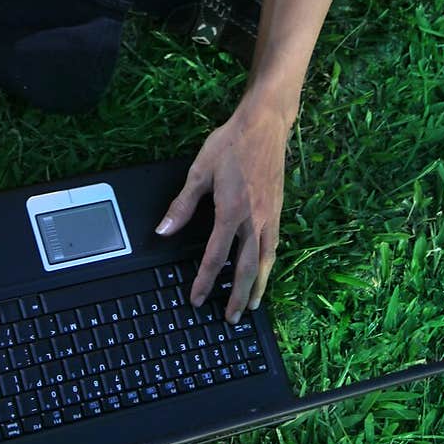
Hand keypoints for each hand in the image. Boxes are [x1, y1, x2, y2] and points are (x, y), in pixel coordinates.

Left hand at [155, 104, 287, 321]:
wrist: (265, 124)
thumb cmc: (231, 144)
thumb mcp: (200, 171)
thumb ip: (182, 205)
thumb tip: (163, 231)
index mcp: (231, 211)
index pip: (216, 257)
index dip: (205, 282)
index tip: (196, 298)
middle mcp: (254, 219)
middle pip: (247, 268)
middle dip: (237, 296)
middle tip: (230, 318)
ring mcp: (270, 216)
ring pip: (266, 261)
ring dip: (258, 286)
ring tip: (252, 306)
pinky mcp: (279, 209)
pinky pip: (274, 245)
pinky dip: (269, 264)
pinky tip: (265, 271)